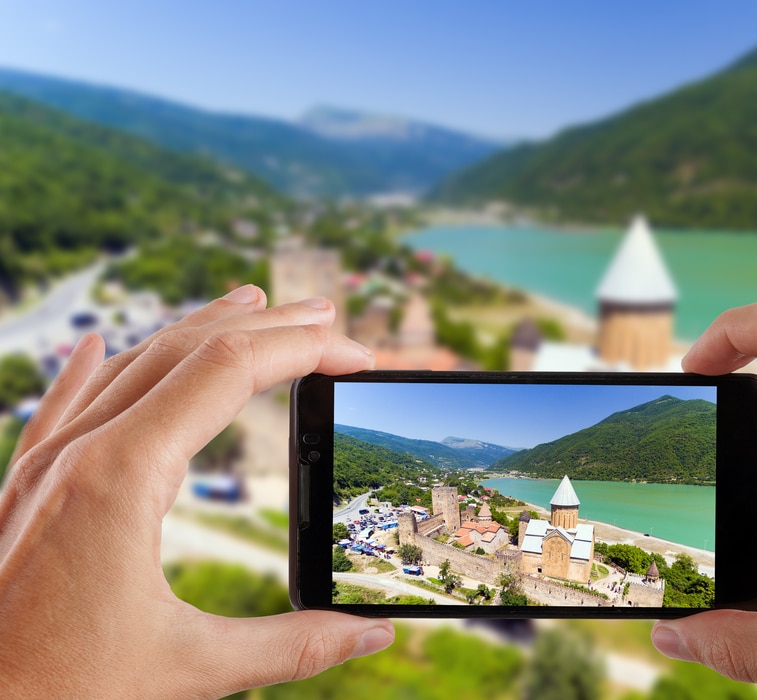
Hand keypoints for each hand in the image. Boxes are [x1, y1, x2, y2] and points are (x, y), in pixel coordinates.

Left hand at [0, 285, 394, 698]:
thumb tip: (373, 633)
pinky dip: (94, 365)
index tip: (357, 355)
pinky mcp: (24, 489)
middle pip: (187, 351)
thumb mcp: (188, 672)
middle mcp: (79, 451)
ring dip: (197, 330)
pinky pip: (64, 402)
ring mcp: (44, 465)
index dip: (305, 351)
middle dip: (266, 327)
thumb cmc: (54, 694)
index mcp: (121, 476)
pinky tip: (94, 342)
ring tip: (247, 305)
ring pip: (129, 364)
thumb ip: (292, 646)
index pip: (231, 372)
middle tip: (324, 316)